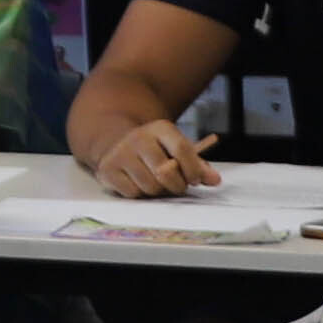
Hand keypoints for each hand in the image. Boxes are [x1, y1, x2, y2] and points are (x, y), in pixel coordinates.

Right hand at [90, 117, 211, 197]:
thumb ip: (197, 164)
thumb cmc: (155, 150)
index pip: (181, 149)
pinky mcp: (108, 169)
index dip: (193, 169)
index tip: (195, 179)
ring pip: (149, 186)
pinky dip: (140, 193)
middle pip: (165, 172)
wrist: (116, 142)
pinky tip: (139, 183)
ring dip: (158, 191)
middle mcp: (139, 138)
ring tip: (157, 183)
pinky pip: (133, 193)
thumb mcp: (176, 149)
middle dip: (176, 185)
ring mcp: (121, 153)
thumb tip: (215, 180)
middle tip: (177, 186)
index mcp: (160, 128)